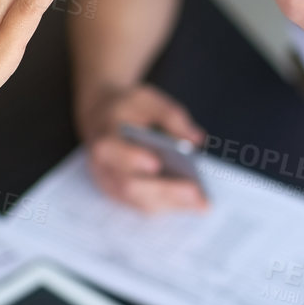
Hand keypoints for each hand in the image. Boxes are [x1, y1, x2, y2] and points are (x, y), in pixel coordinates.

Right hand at [78, 84, 207, 213]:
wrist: (101, 116)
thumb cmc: (128, 108)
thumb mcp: (147, 100)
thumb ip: (171, 116)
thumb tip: (195, 139)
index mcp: (104, 138)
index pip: (112, 151)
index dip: (132, 158)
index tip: (156, 164)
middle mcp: (103, 167)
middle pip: (129, 185)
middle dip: (165, 190)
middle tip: (196, 193)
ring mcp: (109, 184)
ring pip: (138, 200)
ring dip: (171, 203)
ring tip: (202, 203)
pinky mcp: (120, 194)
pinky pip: (144, 205)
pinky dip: (168, 205)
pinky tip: (192, 203)